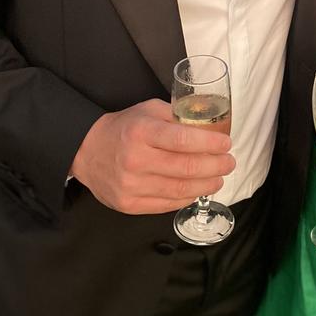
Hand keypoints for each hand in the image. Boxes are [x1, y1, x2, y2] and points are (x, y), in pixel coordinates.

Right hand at [70, 98, 234, 214]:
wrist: (86, 151)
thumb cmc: (124, 128)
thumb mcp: (148, 110)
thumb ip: (177, 116)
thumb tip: (210, 125)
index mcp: (141, 132)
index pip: (184, 140)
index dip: (210, 143)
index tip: (226, 144)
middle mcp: (135, 160)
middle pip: (187, 168)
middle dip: (216, 166)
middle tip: (229, 163)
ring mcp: (131, 185)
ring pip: (180, 190)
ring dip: (206, 185)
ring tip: (218, 178)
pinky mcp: (129, 204)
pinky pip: (167, 205)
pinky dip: (187, 198)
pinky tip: (197, 190)